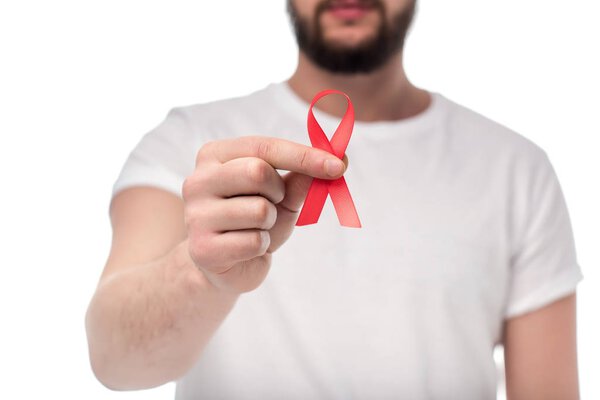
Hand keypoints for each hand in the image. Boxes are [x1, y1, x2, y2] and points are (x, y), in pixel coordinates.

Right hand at [182, 136, 346, 293]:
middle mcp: (198, 180)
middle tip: (272, 205)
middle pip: (257, 172)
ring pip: (259, 210)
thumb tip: (340, 160)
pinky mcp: (202, 249)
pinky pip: (254, 241)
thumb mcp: (282, 195)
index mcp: (215, 156)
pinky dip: (261, 246)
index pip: (265, 147)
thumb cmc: (254, 222)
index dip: (305, 156)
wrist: (228, 266)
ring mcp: (196, 215)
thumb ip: (303, 177)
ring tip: (255, 229)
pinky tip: (246, 248)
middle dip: (278, 192)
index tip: (339, 165)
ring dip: (270, 223)